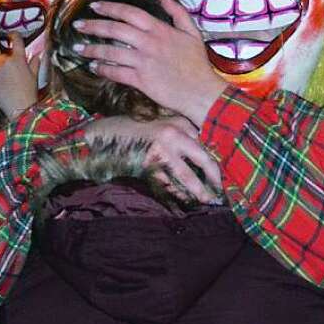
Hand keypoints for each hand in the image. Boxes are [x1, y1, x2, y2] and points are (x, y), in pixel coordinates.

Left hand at [0, 33, 40, 119]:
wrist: (21, 108)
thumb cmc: (29, 94)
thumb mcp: (35, 77)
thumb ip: (34, 64)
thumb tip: (36, 56)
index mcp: (19, 58)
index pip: (16, 40)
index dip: (12, 36)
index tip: (9, 36)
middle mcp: (6, 61)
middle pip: (0, 56)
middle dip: (2, 63)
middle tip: (7, 75)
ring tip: (0, 82)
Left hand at [73, 0, 225, 127]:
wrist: (201, 92)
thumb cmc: (197, 64)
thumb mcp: (192, 33)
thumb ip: (177, 12)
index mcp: (160, 30)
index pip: (130, 13)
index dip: (110, 8)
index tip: (94, 6)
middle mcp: (149, 43)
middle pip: (115, 30)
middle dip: (93, 26)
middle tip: (77, 25)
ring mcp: (144, 62)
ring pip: (111, 52)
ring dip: (92, 49)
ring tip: (78, 48)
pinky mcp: (141, 80)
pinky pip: (116, 72)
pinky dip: (103, 69)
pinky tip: (94, 67)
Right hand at [85, 115, 222, 203]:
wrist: (101, 138)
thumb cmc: (129, 130)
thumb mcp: (157, 125)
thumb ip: (179, 134)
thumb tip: (201, 153)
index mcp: (176, 123)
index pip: (205, 142)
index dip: (216, 159)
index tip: (222, 171)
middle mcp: (173, 135)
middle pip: (204, 159)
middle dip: (215, 177)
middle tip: (222, 190)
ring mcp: (161, 152)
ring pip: (188, 177)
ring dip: (200, 191)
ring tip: (209, 200)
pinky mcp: (150, 167)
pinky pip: (170, 185)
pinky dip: (179, 194)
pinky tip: (186, 199)